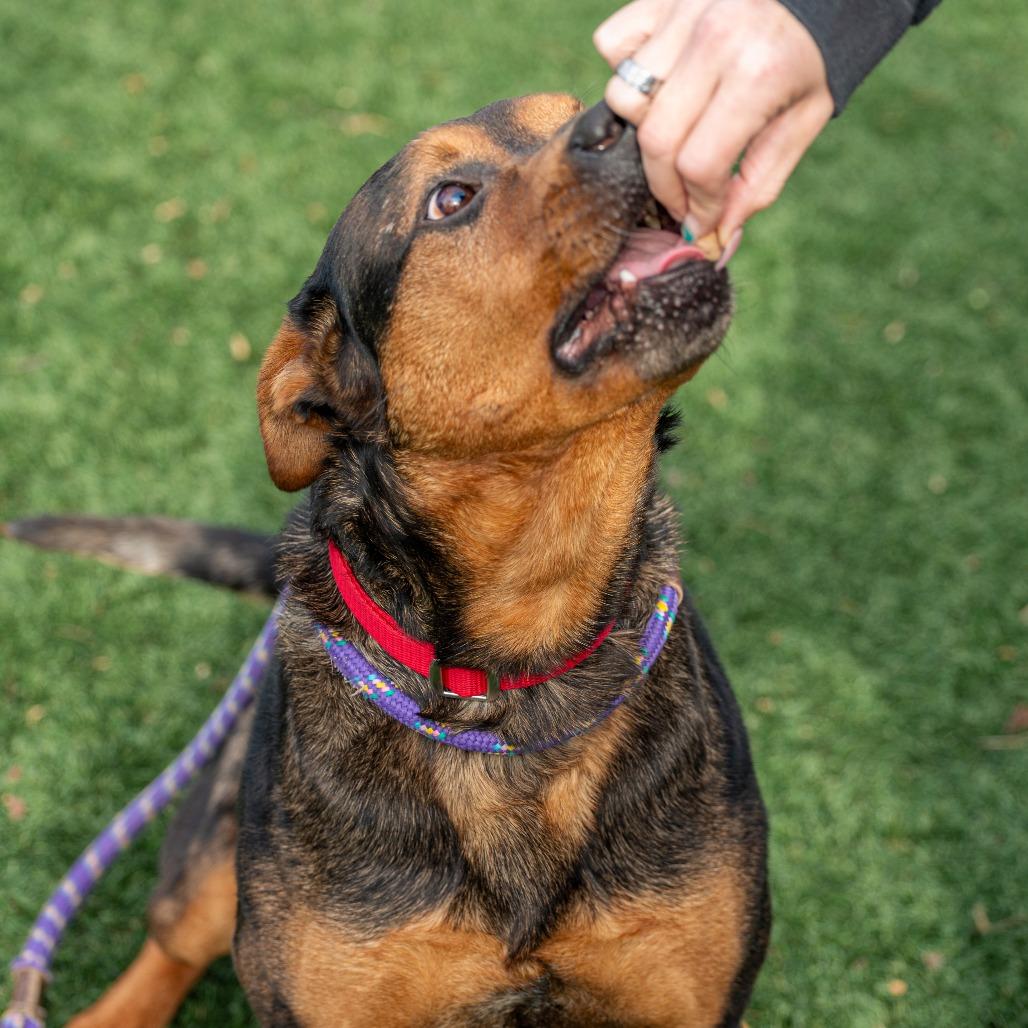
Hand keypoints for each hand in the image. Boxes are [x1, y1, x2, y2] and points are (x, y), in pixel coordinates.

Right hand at [595, 0, 832, 246]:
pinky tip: (660, 81)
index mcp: (759, 74)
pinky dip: (625, 70)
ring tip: (675, 132)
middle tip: (682, 198)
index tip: (701, 220)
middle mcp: (715, 40)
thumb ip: (760, 181)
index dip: (697, 205)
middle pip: (655, 140)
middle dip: (665, 185)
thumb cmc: (811, 56)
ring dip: (642, 128)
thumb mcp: (804, 120)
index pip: (700, 164)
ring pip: (624, 96)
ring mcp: (682, 12)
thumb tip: (715, 234)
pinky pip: (613, 45)